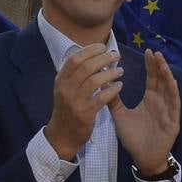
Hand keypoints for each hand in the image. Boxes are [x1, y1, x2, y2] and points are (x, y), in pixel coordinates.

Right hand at [45, 45, 122, 159]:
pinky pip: (101, 98)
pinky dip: (112, 90)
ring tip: (120, 70)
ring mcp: (74, 102)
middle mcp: (65, 89)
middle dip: (104, 58)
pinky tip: (119, 86)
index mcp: (60, 80)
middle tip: (116, 55)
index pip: (75, 59)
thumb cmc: (67, 108)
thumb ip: (75, 74)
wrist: (62, 134)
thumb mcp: (64, 89)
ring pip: (95, 81)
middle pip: (86, 67)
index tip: (103, 46)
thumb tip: (92, 55)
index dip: (90, 50)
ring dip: (110, 73)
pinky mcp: (85, 114)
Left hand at [110, 50, 178, 173]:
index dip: (150, 66)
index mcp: (150, 100)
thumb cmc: (134, 138)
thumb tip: (103, 84)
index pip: (152, 79)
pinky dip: (173, 92)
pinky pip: (174, 104)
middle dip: (159, 66)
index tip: (147, 51)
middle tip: (154, 52)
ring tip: (162, 62)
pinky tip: (170, 82)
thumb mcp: (120, 116)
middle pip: (161, 80)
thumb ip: (113, 101)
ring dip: (167, 75)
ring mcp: (168, 111)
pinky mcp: (173, 121)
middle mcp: (161, 102)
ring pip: (169, 89)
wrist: (142, 158)